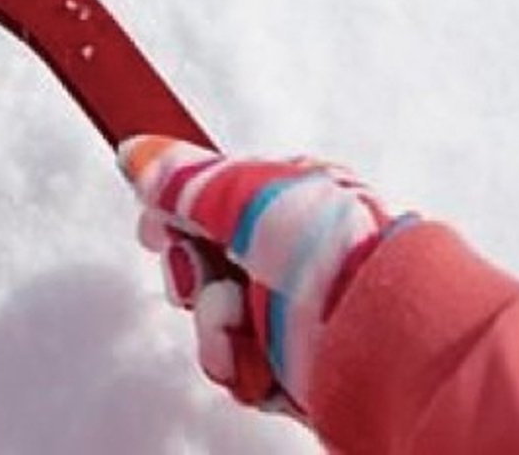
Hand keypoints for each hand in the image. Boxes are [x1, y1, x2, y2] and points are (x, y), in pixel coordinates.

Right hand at [119, 136, 416, 415]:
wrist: (382, 336)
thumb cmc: (332, 249)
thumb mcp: (243, 193)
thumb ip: (181, 177)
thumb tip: (137, 153)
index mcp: (285, 198)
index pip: (209, 199)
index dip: (174, 212)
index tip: (155, 225)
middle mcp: (286, 253)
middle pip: (201, 259)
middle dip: (188, 270)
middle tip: (196, 271)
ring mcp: (287, 310)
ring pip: (210, 314)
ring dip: (209, 320)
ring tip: (233, 316)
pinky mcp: (288, 365)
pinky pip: (233, 362)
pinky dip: (231, 360)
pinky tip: (247, 352)